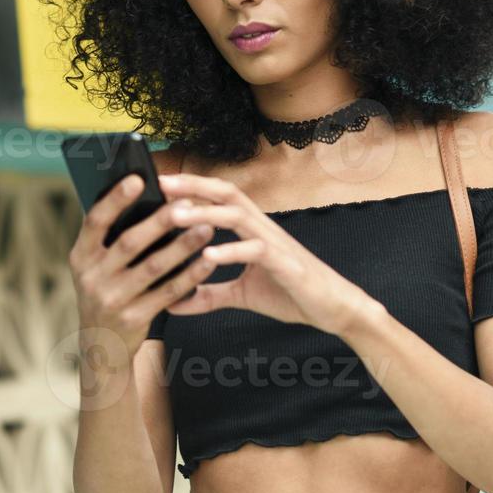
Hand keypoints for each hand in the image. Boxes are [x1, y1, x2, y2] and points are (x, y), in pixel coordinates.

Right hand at [66, 173, 220, 359]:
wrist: (100, 345)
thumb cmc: (105, 291)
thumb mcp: (94, 267)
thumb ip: (109, 239)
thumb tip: (142, 198)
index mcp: (80, 256)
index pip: (95, 221)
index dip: (115, 199)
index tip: (138, 179)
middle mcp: (92, 277)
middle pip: (130, 243)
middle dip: (160, 221)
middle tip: (187, 203)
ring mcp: (113, 300)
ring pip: (154, 267)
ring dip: (182, 246)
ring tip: (207, 227)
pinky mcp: (135, 318)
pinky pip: (168, 292)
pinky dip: (190, 275)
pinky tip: (208, 260)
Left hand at [155, 172, 378, 334]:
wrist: (333, 308)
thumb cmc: (290, 293)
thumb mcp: (241, 294)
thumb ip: (209, 295)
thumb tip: (174, 302)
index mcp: (251, 229)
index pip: (218, 198)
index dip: (191, 188)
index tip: (159, 184)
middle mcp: (262, 227)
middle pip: (226, 194)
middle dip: (193, 186)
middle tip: (159, 184)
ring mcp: (274, 242)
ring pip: (237, 216)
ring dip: (205, 214)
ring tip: (174, 216)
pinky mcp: (285, 263)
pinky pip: (256, 250)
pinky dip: (231, 251)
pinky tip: (208, 255)